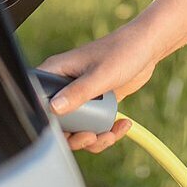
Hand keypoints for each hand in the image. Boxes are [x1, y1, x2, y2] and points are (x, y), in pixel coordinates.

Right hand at [37, 21, 165, 152]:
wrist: (147, 48)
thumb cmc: (122, 51)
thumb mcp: (100, 74)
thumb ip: (78, 92)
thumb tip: (54, 108)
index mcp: (57, 72)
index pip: (40, 100)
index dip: (48, 121)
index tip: (68, 130)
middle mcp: (65, 86)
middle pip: (58, 122)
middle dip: (75, 136)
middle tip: (91, 137)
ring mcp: (81, 96)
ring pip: (77, 128)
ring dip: (93, 138)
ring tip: (110, 134)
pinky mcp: (97, 103)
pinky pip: (94, 125)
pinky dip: (106, 132)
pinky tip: (121, 126)